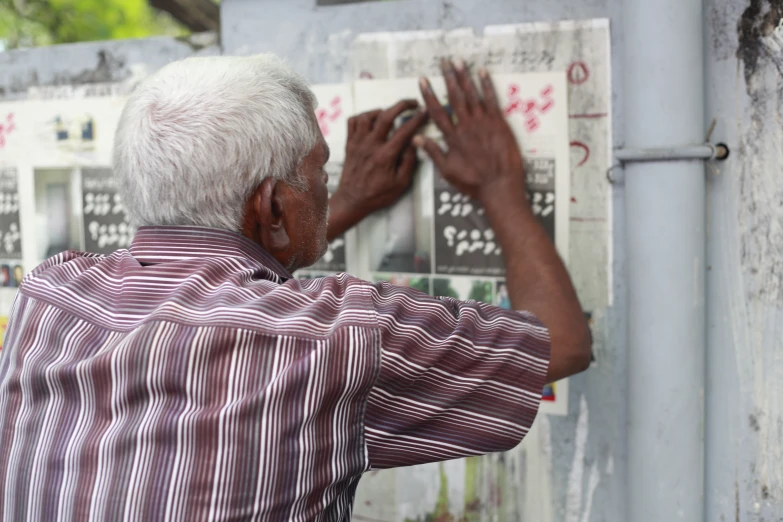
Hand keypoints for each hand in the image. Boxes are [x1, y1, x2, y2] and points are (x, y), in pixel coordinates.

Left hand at [328, 101, 427, 239]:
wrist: (352, 200)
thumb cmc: (378, 195)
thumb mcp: (400, 184)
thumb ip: (409, 162)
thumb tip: (415, 142)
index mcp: (385, 156)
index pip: (404, 131)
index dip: (417, 119)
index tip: (425, 112)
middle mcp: (370, 145)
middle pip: (386, 116)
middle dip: (402, 105)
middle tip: (412, 103)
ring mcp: (357, 143)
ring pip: (367, 115)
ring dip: (381, 110)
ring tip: (390, 114)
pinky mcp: (349, 143)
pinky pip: (353, 121)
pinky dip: (363, 116)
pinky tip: (372, 121)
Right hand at [415, 60, 525, 202]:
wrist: (499, 186)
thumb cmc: (473, 182)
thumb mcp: (448, 172)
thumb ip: (433, 153)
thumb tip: (416, 139)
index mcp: (452, 138)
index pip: (437, 112)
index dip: (429, 95)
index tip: (423, 80)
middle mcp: (466, 126)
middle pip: (454, 97)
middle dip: (448, 78)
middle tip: (444, 61)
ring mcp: (483, 123)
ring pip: (471, 95)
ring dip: (464, 77)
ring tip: (459, 61)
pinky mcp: (499, 123)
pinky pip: (492, 100)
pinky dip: (486, 85)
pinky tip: (482, 72)